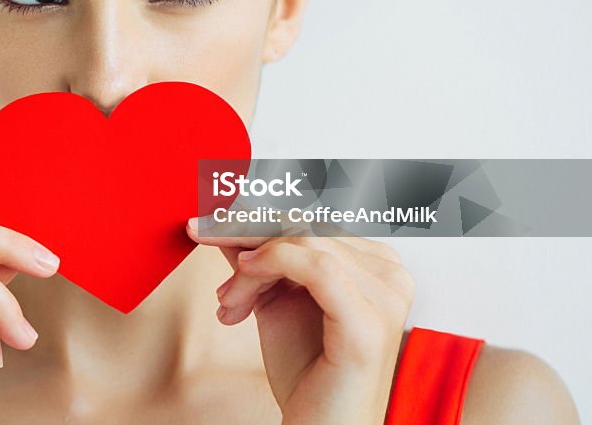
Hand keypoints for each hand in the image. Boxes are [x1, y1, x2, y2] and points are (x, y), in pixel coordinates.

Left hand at [187, 222, 413, 424]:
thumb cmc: (306, 375)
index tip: (203, 222)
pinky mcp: (369, 323)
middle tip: (202, 246)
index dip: (252, 217)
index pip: (308, 219)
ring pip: (304, 241)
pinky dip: (270, 264)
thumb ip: (258, 260)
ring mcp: (386, 296)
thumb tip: (222, 219)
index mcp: (374, 264)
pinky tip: (241, 290)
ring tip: (230, 302)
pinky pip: (317, 266)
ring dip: (250, 267)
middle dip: (245, 238)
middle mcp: (389, 274)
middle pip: (305, 225)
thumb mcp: (274, 302)